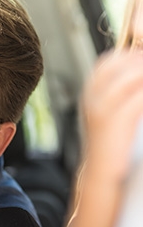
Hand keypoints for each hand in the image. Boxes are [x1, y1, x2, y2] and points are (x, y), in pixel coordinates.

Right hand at [81, 50, 142, 183]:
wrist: (100, 171)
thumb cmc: (110, 142)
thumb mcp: (108, 113)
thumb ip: (119, 94)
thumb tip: (137, 76)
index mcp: (90, 94)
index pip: (108, 61)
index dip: (131, 56)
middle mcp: (92, 97)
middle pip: (120, 64)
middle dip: (141, 62)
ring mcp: (101, 108)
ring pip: (132, 76)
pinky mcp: (115, 121)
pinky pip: (138, 98)